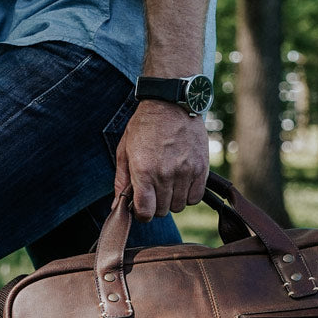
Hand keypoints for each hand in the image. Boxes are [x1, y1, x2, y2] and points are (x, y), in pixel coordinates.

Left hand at [114, 100, 208, 221]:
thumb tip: (116, 207)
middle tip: (153, 190)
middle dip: (155, 205)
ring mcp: (185, 172)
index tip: (141, 206)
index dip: (142, 214)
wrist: (170, 104)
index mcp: (143, 171)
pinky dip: (188, 195)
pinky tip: (181, 183)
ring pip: (178, 206)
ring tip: (167, 183)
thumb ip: (120, 182)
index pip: (145, 212)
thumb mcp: (124, 151)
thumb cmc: (144, 127)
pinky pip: (195, 198)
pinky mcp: (200, 168)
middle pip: (162, 211)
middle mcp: (165, 174)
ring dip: (171, 200)